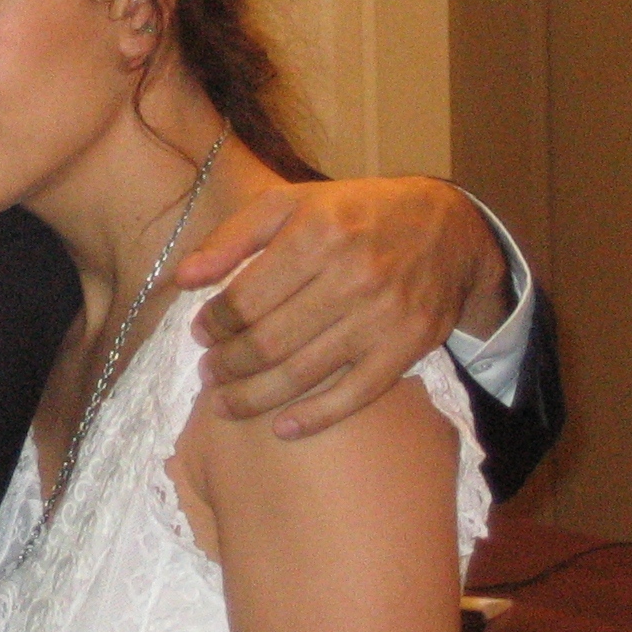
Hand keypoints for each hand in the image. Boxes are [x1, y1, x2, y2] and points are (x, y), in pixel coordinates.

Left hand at [175, 177, 505, 437]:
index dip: (214, 323)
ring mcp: (381, 316)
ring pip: (302, 372)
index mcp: (317, 233)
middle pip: (269, 341)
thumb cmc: (354, 213)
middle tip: (208, 372)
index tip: (201, 333)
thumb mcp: (290, 203)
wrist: (449, 228)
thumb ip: (232, 237)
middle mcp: (351, 275)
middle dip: (227, 365)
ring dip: (254, 396)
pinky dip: (315, 418)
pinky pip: (354, 395)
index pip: (246, 297)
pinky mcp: (407, 347)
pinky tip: (282, 428)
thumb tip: (182, 278)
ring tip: (224, 402)